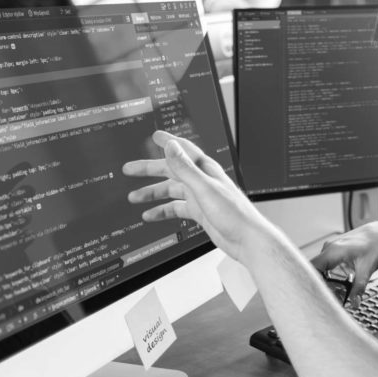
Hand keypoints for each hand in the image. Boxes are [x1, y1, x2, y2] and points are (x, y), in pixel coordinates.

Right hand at [122, 130, 268, 261]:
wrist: (246, 239)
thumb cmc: (234, 213)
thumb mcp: (204, 188)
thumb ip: (186, 168)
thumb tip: (171, 147)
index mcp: (205, 170)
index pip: (183, 150)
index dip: (168, 142)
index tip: (155, 136)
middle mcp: (202, 181)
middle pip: (171, 171)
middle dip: (150, 170)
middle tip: (131, 169)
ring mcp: (200, 197)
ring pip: (171, 191)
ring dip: (153, 193)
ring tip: (134, 197)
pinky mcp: (200, 213)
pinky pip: (176, 208)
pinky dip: (163, 211)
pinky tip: (151, 215)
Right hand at [310, 221, 377, 304]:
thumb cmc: (375, 245)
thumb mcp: (368, 267)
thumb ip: (359, 287)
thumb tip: (354, 303)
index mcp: (333, 250)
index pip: (312, 267)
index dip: (311, 282)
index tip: (317, 296)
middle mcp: (328, 249)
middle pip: (315, 271)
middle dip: (321, 287)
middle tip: (332, 300)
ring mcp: (330, 250)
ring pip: (320, 270)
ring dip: (326, 284)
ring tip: (338, 296)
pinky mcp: (333, 253)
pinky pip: (325, 267)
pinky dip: (330, 279)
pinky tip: (339, 288)